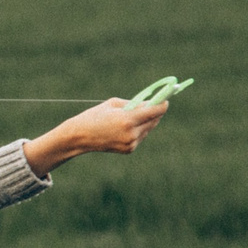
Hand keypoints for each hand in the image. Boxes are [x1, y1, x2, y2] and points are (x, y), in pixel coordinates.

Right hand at [23, 98, 165, 175]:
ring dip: (148, 120)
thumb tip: (151, 104)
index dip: (163, 104)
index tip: (166, 98)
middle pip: (155, 120)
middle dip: (156, 111)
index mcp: (128, 119)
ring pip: (149, 128)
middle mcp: (132, 133)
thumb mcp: (114, 104)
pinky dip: (139, 129)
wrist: (80, 136)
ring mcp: (131, 143)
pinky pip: (141, 136)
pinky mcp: (129, 149)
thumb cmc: (95, 115)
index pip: (155, 111)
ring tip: (137, 115)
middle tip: (157, 103)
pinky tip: (128, 126)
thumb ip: (135, 103)